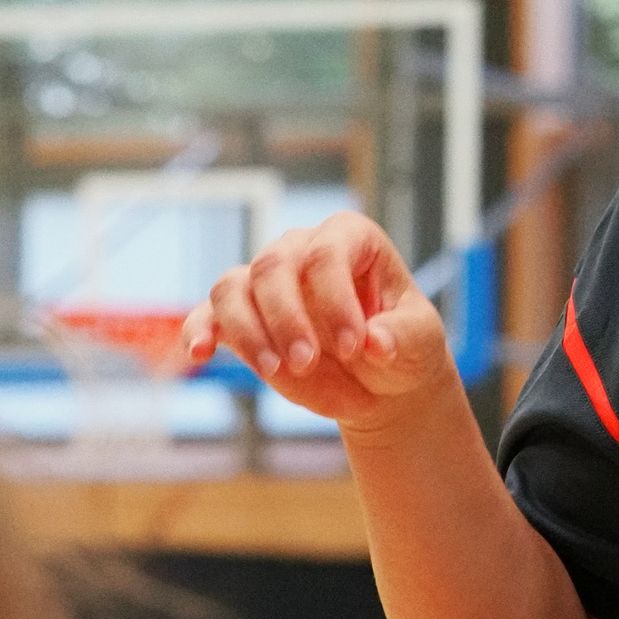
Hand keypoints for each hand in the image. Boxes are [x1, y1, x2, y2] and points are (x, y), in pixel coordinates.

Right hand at [183, 212, 454, 432]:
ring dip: (248, 331)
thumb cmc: (401, 344)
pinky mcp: (239, 317)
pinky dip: (199, 332)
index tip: (355, 347)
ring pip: (233, 288)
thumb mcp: (420, 341)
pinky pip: (207, 316)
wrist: (379, 380)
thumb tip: (375, 342)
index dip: (335, 301)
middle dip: (287, 318)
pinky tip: (200, 354)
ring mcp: (265, 281)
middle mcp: (300, 248)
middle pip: (272, 266)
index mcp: (350, 238)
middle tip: (307, 363)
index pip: (327, 254)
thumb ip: (402, 337)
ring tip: (274, 372)